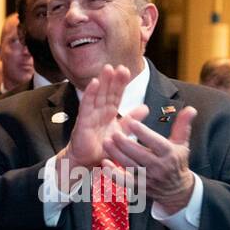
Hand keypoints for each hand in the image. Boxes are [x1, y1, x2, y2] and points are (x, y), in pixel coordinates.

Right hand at [57, 64, 131, 178]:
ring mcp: (90, 115)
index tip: (126, 71)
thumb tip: (146, 108)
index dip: (121, 83)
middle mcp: (99, 112)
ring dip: (102, 82)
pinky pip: (86, 106)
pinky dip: (89, 94)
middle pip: (107, 92)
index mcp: (109, 113)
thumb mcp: (121, 132)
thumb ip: (132, 120)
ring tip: (108, 68)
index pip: (116, 95)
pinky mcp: (83, 122)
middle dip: (113, 79)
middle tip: (121, 67)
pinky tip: (93, 82)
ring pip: (97, 95)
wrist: (87, 162)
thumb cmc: (102, 147)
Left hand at [102, 103, 197, 213]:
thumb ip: (183, 125)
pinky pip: (125, 182)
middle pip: (140, 154)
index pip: (155, 142)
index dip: (143, 132)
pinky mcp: (140, 188)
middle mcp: (159, 167)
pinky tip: (105, 163)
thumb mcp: (182, 143)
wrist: (177, 190)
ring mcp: (148, 178)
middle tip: (113, 132)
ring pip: (130, 166)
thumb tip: (191, 108)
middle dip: (125, 143)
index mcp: (169, 154)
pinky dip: (114, 174)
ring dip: (116, 154)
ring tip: (106, 142)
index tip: (131, 122)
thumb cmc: (177, 162)